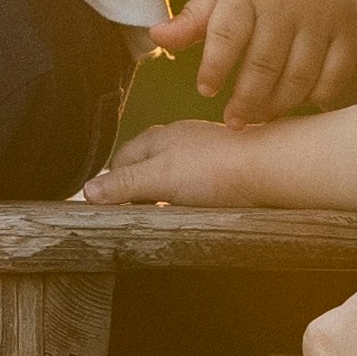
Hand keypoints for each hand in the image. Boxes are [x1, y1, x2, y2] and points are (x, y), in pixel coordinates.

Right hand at [101, 114, 289, 206]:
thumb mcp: (159, 179)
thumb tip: (87, 191)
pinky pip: (194, 184)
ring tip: (163, 218)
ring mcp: (202, 153)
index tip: (109, 211)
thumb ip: (124, 185)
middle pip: (145, 167)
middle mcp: (178, 141)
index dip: (112, 186)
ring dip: (162, 197)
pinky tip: (194, 211)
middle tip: (134, 217)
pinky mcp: (223, 167)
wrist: (269, 168)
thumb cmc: (215, 170)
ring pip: (170, 176)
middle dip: (136, 191)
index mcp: (157, 138)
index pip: (120, 161)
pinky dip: (186, 198)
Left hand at [172, 0, 356, 129]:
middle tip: (234, 121)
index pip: (227, 34)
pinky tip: (299, 104)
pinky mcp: (348, 26)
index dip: (215, 68)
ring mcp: (321, 15)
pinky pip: (336, 73)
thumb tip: (155, 38)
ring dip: (278, 105)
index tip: (206, 90)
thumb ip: (191, 19)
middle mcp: (286, 1)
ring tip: (261, 117)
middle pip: (264, 63)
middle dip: (246, 99)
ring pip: (300, 75)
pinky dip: (317, 96)